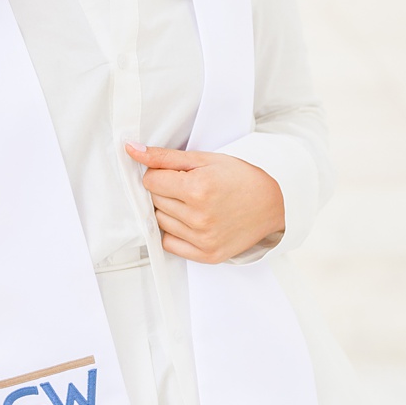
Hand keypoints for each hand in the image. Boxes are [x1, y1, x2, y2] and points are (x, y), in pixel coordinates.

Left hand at [124, 144, 284, 262]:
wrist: (274, 204)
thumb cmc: (241, 178)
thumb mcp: (205, 159)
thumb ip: (165, 156)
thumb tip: (131, 150)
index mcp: (198, 188)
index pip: (151, 181)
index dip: (160, 174)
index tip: (176, 174)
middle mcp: (199, 216)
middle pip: (154, 201)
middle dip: (166, 191)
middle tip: (189, 187)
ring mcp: (202, 238)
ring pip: (160, 222)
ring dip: (169, 211)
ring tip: (193, 204)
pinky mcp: (206, 255)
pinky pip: (169, 243)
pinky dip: (175, 232)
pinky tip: (192, 221)